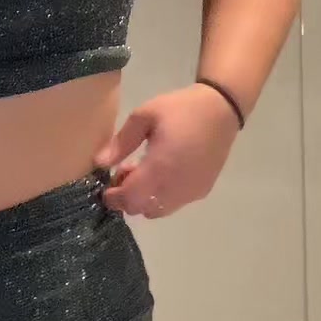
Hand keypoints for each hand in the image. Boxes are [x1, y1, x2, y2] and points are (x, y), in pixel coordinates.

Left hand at [93, 84, 239, 219]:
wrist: (221, 110)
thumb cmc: (180, 109)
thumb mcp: (145, 115)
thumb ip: (121, 142)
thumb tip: (99, 162)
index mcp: (160, 168)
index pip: (130, 199)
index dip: (114, 198)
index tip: (105, 186)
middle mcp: (177, 187)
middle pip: (142, 209)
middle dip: (127, 198)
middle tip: (124, 174)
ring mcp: (192, 192)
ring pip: (158, 211)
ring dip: (144, 199)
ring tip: (144, 172)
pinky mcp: (202, 191)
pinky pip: (175, 204)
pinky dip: (161, 197)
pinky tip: (163, 173)